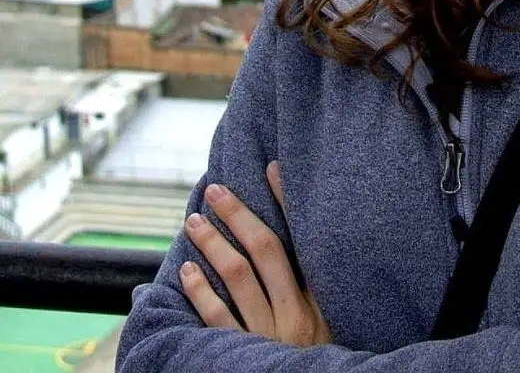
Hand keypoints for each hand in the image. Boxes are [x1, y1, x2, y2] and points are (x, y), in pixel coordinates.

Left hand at [180, 160, 330, 345]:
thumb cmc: (320, 357)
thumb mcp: (328, 321)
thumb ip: (312, 287)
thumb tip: (294, 242)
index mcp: (319, 297)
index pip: (300, 237)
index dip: (284, 201)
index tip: (270, 168)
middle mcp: (295, 311)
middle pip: (264, 249)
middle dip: (238, 216)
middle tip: (216, 190)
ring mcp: (268, 334)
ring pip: (237, 277)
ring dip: (213, 245)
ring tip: (194, 222)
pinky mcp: (242, 355)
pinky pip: (218, 318)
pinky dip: (201, 291)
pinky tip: (188, 271)